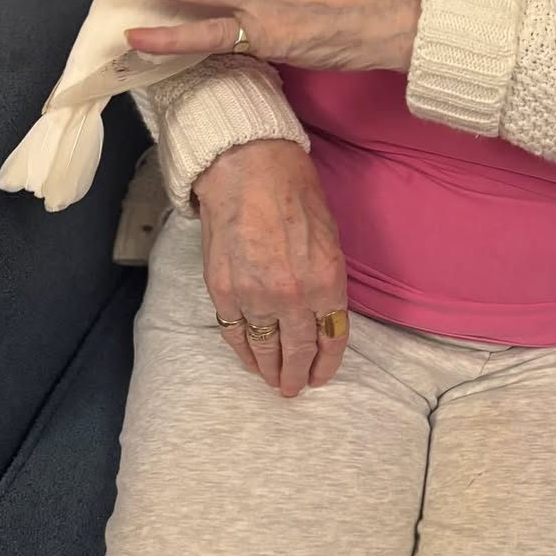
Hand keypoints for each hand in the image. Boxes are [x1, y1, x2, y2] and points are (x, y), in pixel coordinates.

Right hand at [194, 138, 347, 395]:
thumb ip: (326, 275)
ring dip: (269, 370)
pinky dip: (243, 351)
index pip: (331, 337)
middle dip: (297, 375)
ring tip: (272, 382)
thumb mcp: (329, 233)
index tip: (321, 375)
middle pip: (298, 350)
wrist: (247, 166)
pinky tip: (249, 359)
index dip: (327, 362)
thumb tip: (322, 307)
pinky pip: (234, 334)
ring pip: (264, 348)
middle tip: (294, 388)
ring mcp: (255, 296)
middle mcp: (293, 296)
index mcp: (327, 280)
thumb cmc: (294, 189)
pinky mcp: (223, 292)